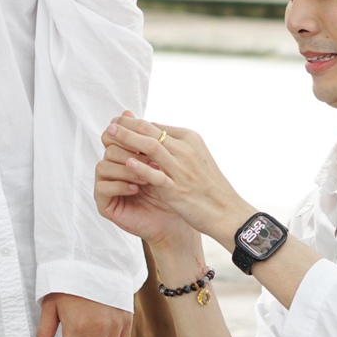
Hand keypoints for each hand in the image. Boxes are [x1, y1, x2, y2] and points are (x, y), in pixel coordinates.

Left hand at [104, 115, 253, 245]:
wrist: (227, 212)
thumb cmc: (208, 185)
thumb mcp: (195, 156)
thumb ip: (174, 144)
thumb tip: (151, 130)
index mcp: (189, 139)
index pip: (156, 126)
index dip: (134, 124)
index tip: (119, 124)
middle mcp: (186, 150)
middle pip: (150, 131)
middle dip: (127, 126)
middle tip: (109, 125)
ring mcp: (182, 169)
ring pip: (151, 147)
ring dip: (127, 139)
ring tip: (109, 136)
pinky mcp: (178, 189)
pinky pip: (157, 175)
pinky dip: (141, 167)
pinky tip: (127, 162)